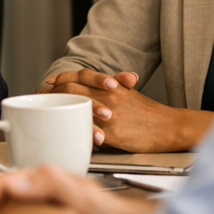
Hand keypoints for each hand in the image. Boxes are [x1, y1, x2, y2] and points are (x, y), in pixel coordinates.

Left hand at [44, 70, 212, 151]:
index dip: (57, 81)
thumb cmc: (146, 112)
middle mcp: (105, 95)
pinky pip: (89, 130)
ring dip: (62, 115)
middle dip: (52, 97)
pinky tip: (73, 137)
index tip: (47, 87)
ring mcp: (108, 113)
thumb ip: (105, 86)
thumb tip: (82, 84)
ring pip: (75, 108)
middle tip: (44, 105)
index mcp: (107, 85)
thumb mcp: (126, 92)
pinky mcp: (112, 132)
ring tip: (54, 121)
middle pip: (69, 89)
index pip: (74, 76)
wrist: (169, 126)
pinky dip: (79, 132)